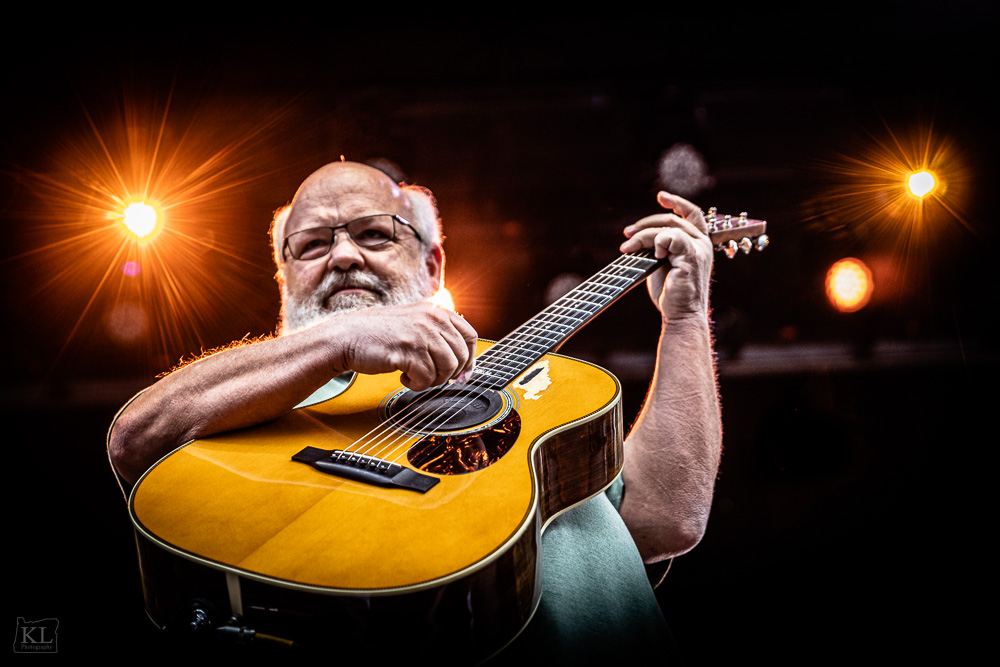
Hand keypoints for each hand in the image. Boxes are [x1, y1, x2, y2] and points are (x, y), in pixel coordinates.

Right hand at [323, 301, 477, 390]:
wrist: (345, 337)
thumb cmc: (377, 334)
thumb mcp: (413, 323)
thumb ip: (437, 333)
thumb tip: (463, 360)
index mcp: (435, 311)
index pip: (470, 335)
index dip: (469, 358)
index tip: (462, 373)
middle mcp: (431, 319)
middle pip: (461, 355)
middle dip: (449, 373)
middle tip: (432, 377)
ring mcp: (421, 334)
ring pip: (447, 369)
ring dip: (432, 380)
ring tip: (415, 376)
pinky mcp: (408, 351)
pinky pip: (427, 378)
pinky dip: (417, 384)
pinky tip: (404, 377)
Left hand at [619, 191, 712, 321]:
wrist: (680, 315)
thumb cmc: (670, 294)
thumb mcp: (660, 264)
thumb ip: (657, 246)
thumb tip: (637, 235)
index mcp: (697, 243)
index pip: (691, 213)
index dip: (676, 201)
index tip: (660, 196)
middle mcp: (702, 244)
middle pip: (672, 218)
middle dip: (645, 223)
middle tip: (627, 233)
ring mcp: (699, 250)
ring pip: (668, 227)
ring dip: (643, 235)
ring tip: (627, 248)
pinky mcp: (692, 258)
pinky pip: (672, 237)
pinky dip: (657, 241)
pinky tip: (652, 254)